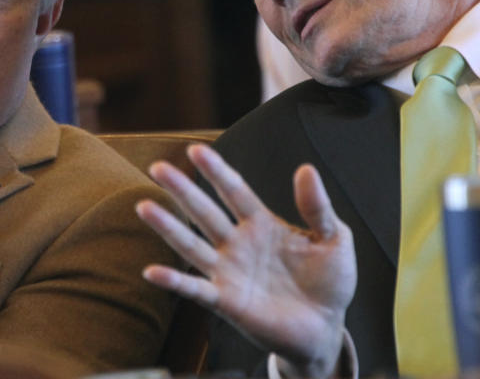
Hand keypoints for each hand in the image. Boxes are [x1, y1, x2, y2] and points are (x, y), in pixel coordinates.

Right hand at [135, 144, 355, 378]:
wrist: (326, 329)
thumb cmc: (329, 282)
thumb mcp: (334, 238)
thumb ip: (318, 207)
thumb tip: (306, 169)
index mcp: (262, 224)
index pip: (235, 190)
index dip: (217, 170)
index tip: (196, 149)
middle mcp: (239, 244)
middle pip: (206, 212)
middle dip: (182, 189)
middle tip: (158, 167)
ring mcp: (229, 272)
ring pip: (193, 245)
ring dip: (168, 227)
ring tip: (145, 207)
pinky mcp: (227, 302)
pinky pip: (196, 290)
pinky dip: (173, 281)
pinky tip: (152, 272)